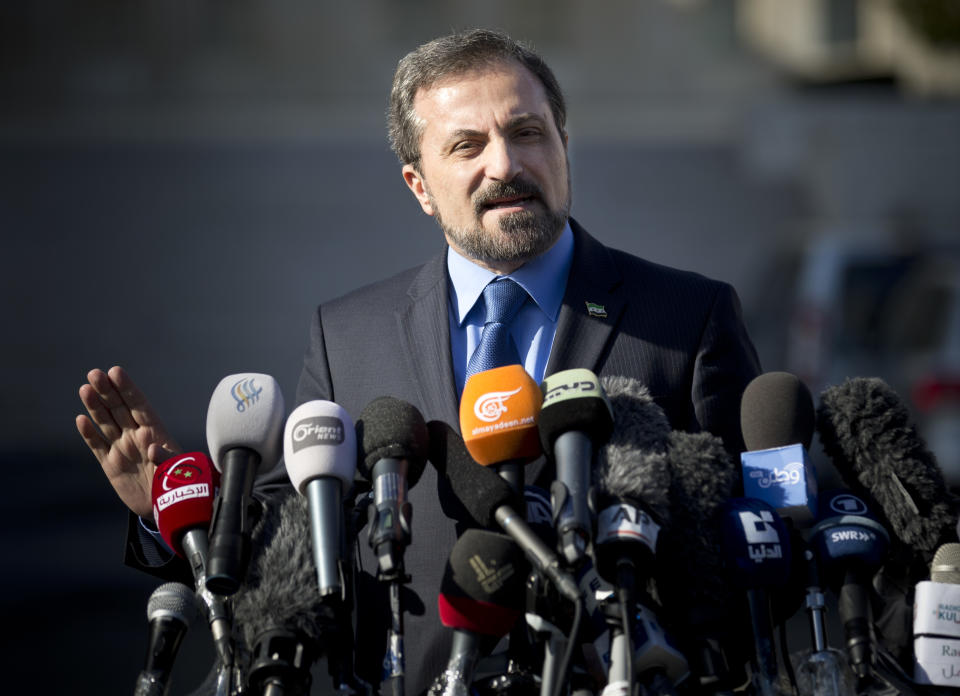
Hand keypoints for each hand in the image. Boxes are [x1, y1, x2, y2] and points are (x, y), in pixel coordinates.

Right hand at [76, 366, 180, 518]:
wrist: (167, 506)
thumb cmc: (179, 483)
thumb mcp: (177, 469)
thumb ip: (165, 458)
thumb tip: (151, 448)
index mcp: (155, 431)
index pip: (139, 404)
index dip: (127, 388)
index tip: (116, 372)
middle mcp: (136, 435)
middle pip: (119, 408)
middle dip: (108, 391)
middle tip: (94, 373)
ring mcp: (122, 448)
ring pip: (106, 422)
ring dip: (95, 406)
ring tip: (85, 389)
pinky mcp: (111, 464)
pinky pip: (97, 446)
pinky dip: (89, 433)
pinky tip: (81, 420)